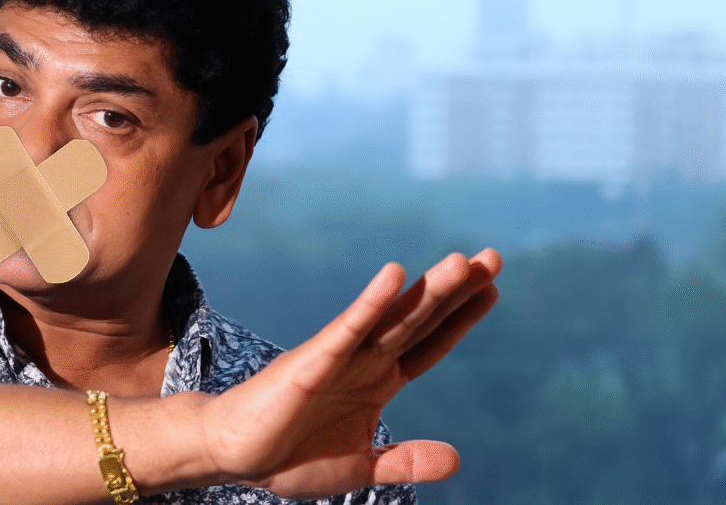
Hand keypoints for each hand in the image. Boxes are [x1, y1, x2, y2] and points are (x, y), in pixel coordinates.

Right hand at [199, 249, 501, 498]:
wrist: (233, 454)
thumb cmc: (289, 455)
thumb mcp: (360, 468)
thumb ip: (404, 461)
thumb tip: (456, 459)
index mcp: (379, 381)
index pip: (431, 343)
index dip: (461, 318)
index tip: (492, 290)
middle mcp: (367, 360)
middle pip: (421, 319)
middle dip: (456, 290)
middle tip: (492, 257)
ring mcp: (343, 356)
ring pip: (394, 317)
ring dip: (427, 291)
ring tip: (462, 262)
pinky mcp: (314, 358)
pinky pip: (349, 327)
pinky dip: (372, 302)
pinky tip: (394, 275)